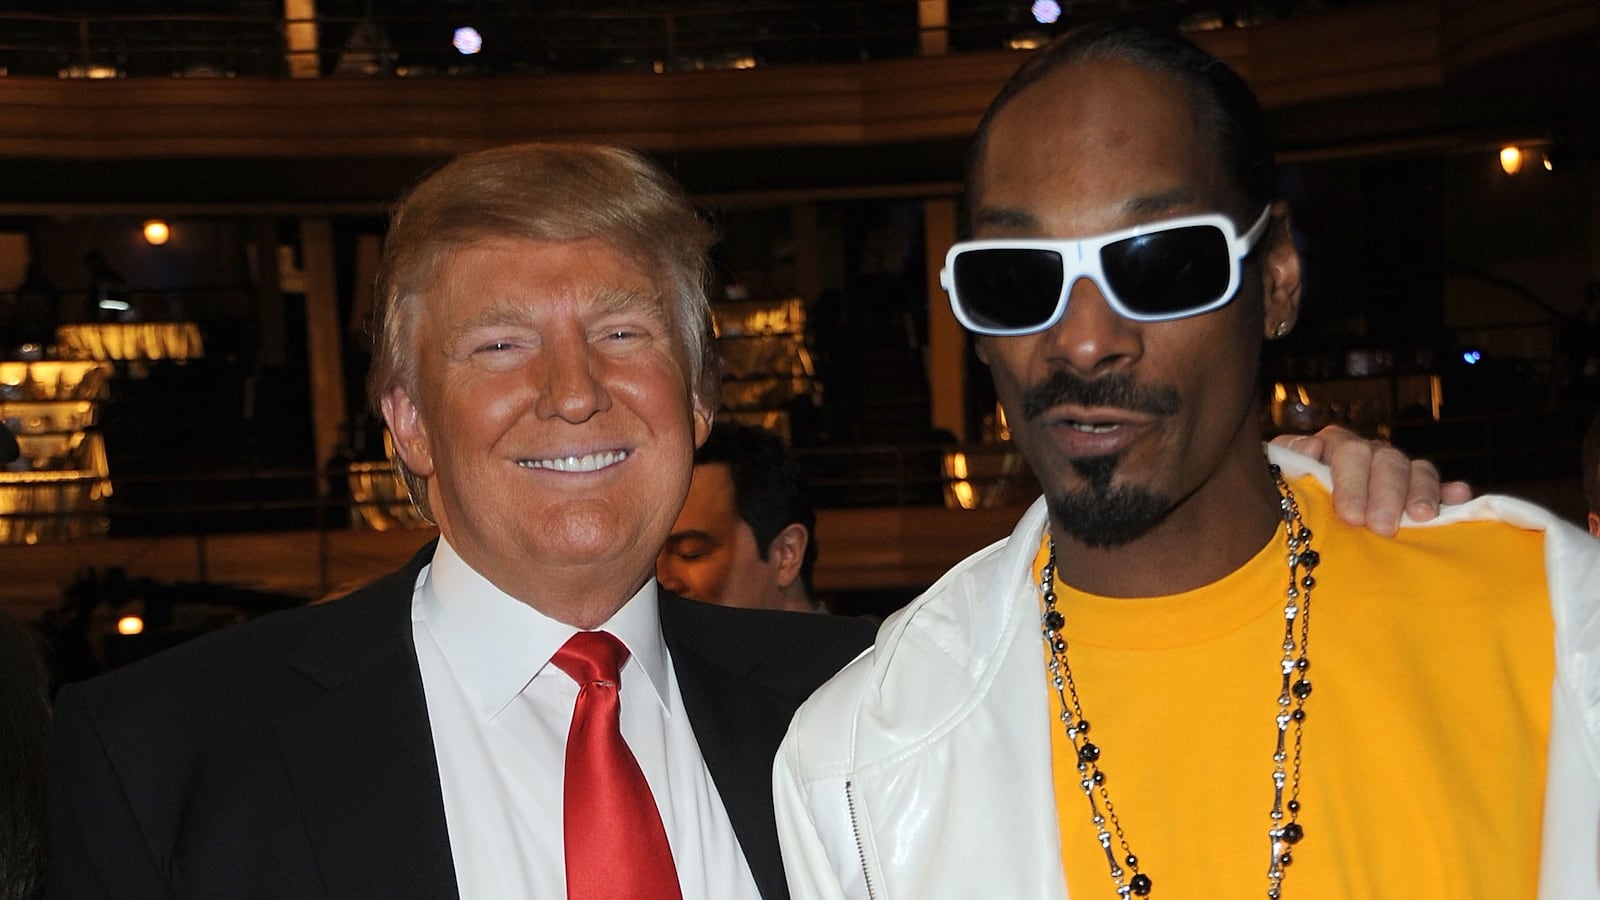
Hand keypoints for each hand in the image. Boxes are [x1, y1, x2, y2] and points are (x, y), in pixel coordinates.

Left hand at [1270, 426, 1472, 536]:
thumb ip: (1286, 462)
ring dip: (1421, 492)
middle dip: (1385, 494)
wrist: (1291, 527)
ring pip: (1415, 469)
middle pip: (1384, 460)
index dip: (1352, 482)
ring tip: (1422, 517)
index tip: (1352, 516)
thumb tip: (1311, 449)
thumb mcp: (1275, 483)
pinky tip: (1460, 496)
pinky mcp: (1416, 493)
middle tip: (1382, 527)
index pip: (1347, 450)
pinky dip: (1450, 492)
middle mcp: (1366, 454)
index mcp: (1330, 447)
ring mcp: (1393, 471)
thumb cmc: (1283, 505)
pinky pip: (1439, 487)